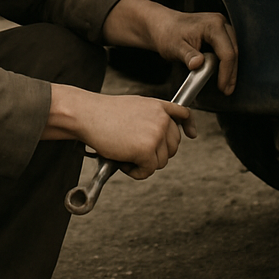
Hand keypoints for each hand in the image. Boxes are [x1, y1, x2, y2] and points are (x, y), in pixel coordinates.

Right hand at [44, 86, 194, 178]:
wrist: (86, 115)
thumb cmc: (101, 113)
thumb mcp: (133, 107)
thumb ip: (149, 116)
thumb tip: (155, 136)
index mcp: (158, 106)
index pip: (183, 114)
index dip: (188, 126)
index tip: (192, 134)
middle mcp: (162, 119)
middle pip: (173, 146)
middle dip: (156, 153)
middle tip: (134, 152)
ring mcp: (156, 134)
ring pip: (161, 161)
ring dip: (144, 164)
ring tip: (124, 154)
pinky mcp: (147, 150)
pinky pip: (149, 171)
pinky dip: (136, 172)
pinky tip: (122, 162)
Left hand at [102, 0, 237, 94]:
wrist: (161, 26)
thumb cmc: (167, 33)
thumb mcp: (175, 46)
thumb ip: (188, 55)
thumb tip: (198, 63)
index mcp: (213, 25)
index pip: (227, 52)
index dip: (226, 72)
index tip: (223, 87)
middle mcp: (220, 23)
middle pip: (233, 52)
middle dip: (231, 73)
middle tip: (227, 90)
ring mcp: (220, 28)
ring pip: (232, 51)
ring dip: (230, 69)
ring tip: (225, 85)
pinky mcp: (218, 34)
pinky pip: (226, 50)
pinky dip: (225, 63)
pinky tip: (221, 75)